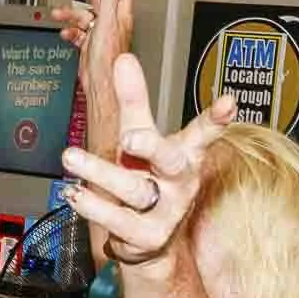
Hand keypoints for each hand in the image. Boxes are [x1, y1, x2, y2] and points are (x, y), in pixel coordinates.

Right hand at [53, 0, 133, 142]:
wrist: (102, 89)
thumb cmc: (108, 64)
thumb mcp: (107, 24)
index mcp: (120, 14)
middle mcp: (113, 22)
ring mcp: (102, 34)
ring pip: (86, 14)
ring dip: (72, 10)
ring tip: (59, 10)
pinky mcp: (92, 46)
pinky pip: (80, 32)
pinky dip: (71, 30)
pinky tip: (65, 32)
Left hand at [61, 60, 234, 269]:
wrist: (149, 238)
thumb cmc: (148, 176)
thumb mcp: (140, 135)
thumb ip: (133, 101)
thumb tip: (124, 59)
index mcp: (185, 153)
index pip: (203, 132)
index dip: (215, 119)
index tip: (228, 102)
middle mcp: (179, 181)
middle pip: (170, 161)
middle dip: (150, 147)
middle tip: (128, 138)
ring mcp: (166, 211)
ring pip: (134, 190)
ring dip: (101, 173)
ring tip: (71, 157)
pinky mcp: (146, 236)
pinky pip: (117, 220)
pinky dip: (93, 206)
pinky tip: (74, 192)